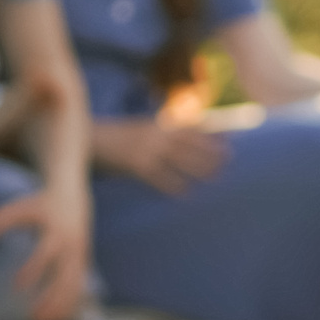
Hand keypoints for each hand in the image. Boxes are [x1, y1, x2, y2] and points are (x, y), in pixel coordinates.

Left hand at [0, 179, 91, 319]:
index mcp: (57, 232)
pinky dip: (69, 306)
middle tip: (32, 319)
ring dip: (59, 308)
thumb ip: (1, 220)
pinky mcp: (83, 265)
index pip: (45, 254)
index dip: (33, 270)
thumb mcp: (21, 207)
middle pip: (64, 278)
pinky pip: (78, 289)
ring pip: (73, 288)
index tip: (17, 287)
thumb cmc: (41, 204)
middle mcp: (71, 247)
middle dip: (50, 299)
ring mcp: (80, 258)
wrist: (73, 197)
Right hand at [94, 120, 229, 193]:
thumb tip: (176, 138)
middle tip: (230, 159)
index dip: (210, 134)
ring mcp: (146, 149)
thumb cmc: (115, 137)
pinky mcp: (136, 165)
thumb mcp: (139, 128)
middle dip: (211, 151)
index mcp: (157, 125)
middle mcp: (155, 134)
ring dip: (199, 168)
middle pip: (190, 143)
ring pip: (180, 159)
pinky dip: (174, 186)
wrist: (89, 139)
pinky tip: (186, 194)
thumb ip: (158, 132)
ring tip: (216, 177)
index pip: (190, 128)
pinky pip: (159, 178)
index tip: (230, 140)